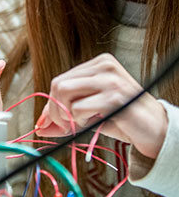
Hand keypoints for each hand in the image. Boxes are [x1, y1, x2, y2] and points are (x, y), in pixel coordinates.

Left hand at [36, 53, 167, 158]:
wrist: (157, 132)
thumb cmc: (123, 119)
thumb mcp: (89, 114)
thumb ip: (65, 117)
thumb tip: (39, 127)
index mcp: (98, 64)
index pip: (60, 80)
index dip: (51, 104)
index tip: (49, 123)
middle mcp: (103, 65)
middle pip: (58, 84)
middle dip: (56, 111)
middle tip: (67, 126)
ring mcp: (110, 78)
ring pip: (63, 92)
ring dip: (67, 116)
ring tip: (82, 124)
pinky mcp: (114, 95)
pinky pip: (78, 108)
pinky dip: (80, 121)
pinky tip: (94, 123)